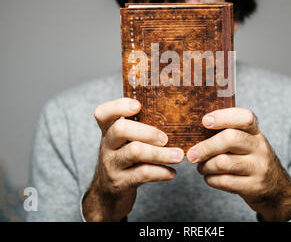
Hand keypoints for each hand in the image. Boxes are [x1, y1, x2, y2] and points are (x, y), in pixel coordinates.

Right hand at [82, 98, 183, 221]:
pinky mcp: (120, 183)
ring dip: (161, 153)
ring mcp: (112, 164)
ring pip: (135, 152)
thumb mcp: (124, 142)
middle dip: (148, 131)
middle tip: (165, 139)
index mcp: (109, 131)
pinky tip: (171, 172)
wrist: (107, 194)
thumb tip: (174, 114)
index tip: (138, 105)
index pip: (103, 113)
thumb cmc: (124, 159)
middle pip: (121, 129)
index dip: (119, 106)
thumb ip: (139, 127)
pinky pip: (142, 174)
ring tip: (179, 156)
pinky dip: (161, 172)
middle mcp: (107, 145)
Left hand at [186, 108, 290, 221]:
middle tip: (191, 154)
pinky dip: (210, 179)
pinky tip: (209, 177)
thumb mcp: (245, 141)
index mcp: (255, 132)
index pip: (245, 117)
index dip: (223, 116)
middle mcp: (259, 147)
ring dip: (205, 166)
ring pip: (223, 162)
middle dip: (206, 147)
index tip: (205, 121)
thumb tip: (193, 130)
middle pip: (230, 139)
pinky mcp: (254, 186)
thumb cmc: (250, 159)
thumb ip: (226, 132)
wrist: (275, 188)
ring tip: (201, 166)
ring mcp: (258, 167)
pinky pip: (224, 181)